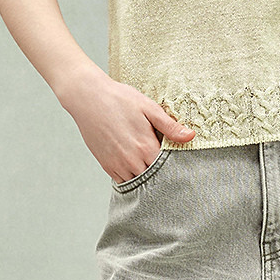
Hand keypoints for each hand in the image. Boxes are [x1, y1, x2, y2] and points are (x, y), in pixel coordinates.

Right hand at [62, 72, 195, 183]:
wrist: (89, 98)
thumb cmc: (120, 99)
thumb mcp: (149, 108)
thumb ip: (170, 126)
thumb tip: (191, 136)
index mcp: (145, 147)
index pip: (168, 168)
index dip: (175, 165)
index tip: (181, 161)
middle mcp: (131, 161)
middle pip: (154, 178)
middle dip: (162, 173)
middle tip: (169, 166)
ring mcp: (117, 165)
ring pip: (138, 182)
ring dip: (146, 176)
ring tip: (152, 164)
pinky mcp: (106, 165)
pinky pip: (123, 180)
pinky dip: (131, 176)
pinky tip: (136, 165)